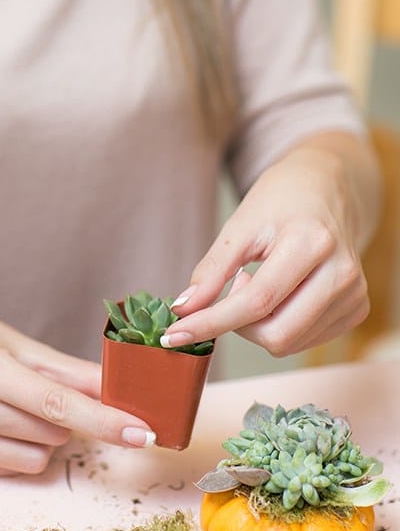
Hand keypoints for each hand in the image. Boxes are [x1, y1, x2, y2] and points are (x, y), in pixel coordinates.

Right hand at [0, 299, 155, 477]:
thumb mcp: (20, 344)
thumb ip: (71, 372)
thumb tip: (119, 389)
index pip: (58, 405)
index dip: (105, 420)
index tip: (142, 432)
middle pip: (52, 433)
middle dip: (61, 418)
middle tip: (33, 390)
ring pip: (35, 458)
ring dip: (38, 437)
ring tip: (9, 407)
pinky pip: (10, 470)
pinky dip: (13, 450)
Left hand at [161, 137, 374, 356]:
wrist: (326, 187)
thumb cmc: (281, 201)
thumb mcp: (240, 225)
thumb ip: (211, 270)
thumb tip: (184, 309)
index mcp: (311, 243)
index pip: (257, 302)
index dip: (210, 323)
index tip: (174, 335)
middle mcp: (342, 273)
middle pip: (275, 334)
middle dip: (238, 324)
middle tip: (235, 283)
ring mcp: (355, 294)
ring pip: (288, 343)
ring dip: (258, 323)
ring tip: (261, 279)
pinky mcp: (357, 309)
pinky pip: (303, 341)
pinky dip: (279, 324)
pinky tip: (282, 292)